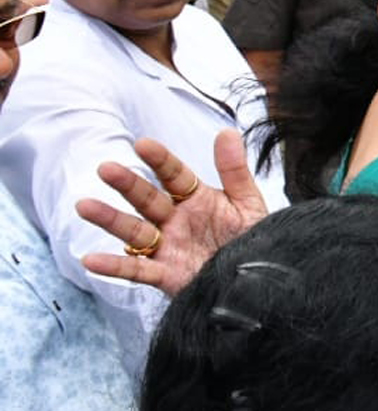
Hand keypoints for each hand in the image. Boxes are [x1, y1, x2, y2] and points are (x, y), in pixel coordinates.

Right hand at [78, 130, 268, 296]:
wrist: (259, 279)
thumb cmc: (251, 239)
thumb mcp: (247, 202)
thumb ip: (234, 170)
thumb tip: (226, 132)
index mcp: (196, 199)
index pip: (174, 175)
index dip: (160, 160)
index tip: (143, 144)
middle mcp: (176, 221)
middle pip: (147, 199)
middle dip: (127, 184)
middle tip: (106, 168)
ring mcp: (168, 247)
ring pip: (134, 231)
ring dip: (110, 219)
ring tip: (84, 205)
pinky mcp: (165, 275)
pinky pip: (136, 270)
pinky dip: (113, 266)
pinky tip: (90, 259)